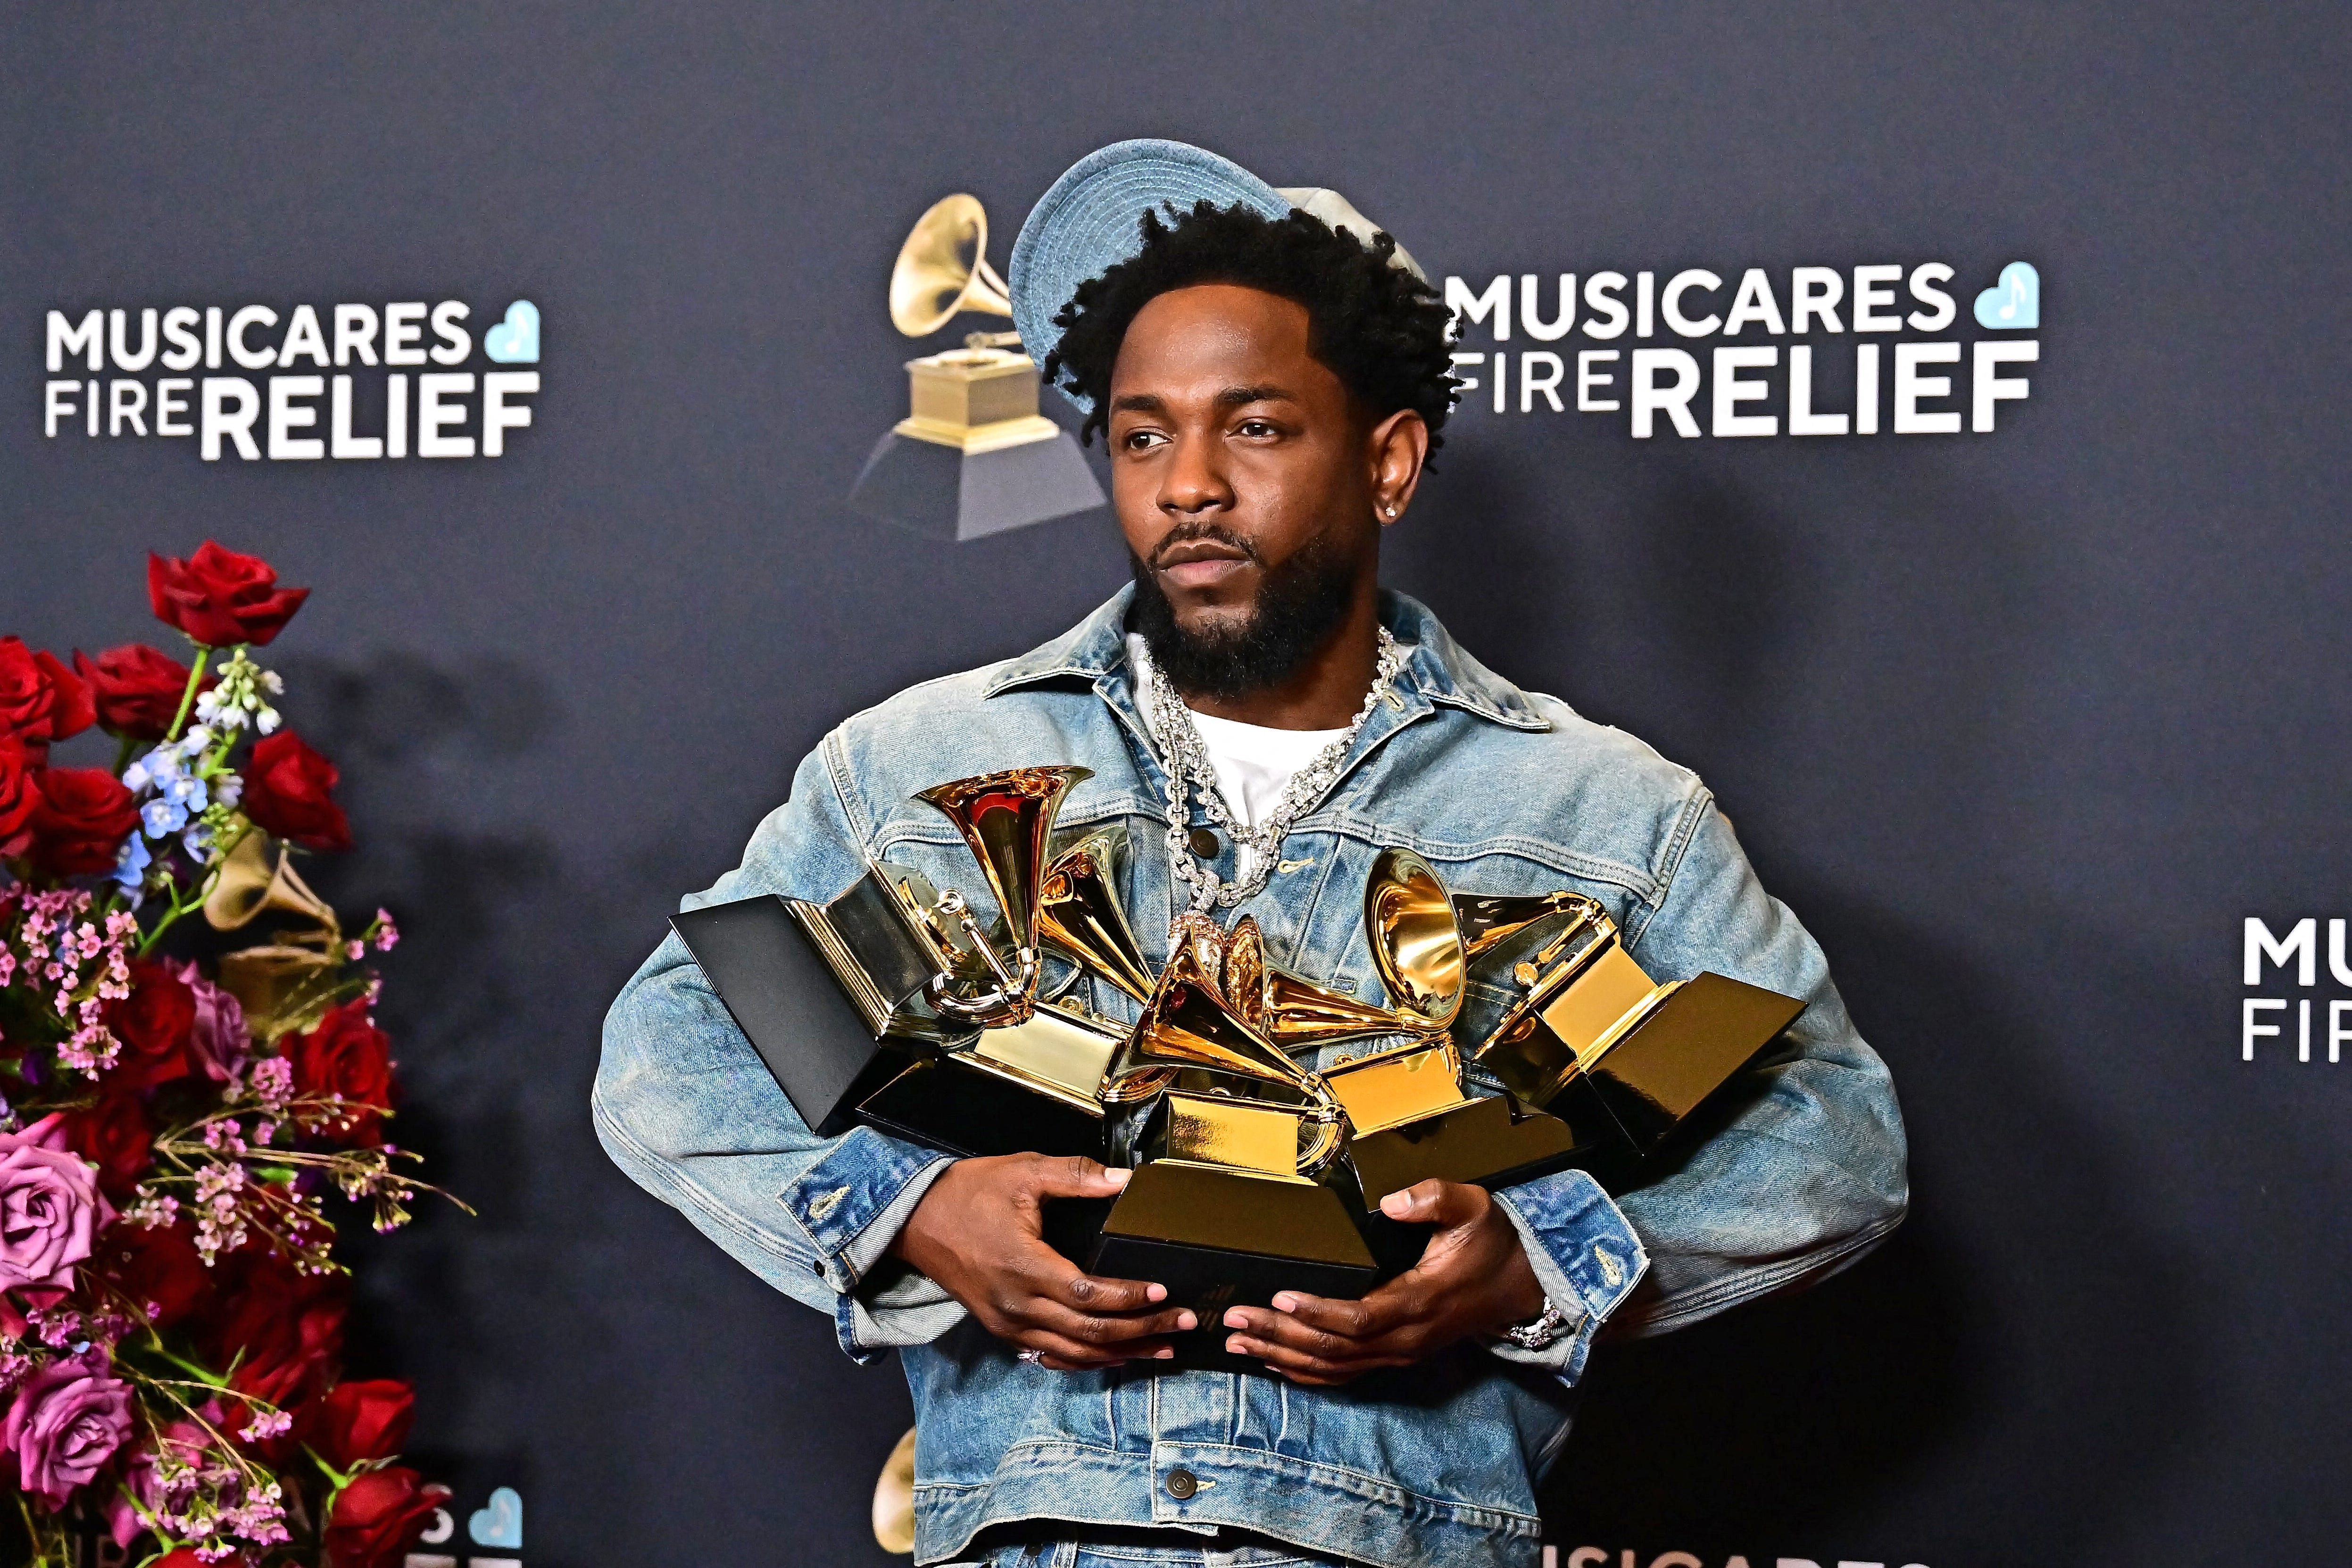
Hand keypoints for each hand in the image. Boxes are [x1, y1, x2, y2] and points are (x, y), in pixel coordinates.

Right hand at [889, 1154, 1194, 1370]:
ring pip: (1075, 1353)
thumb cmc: (969, 1193)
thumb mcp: (1022, 1171)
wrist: (916, 1222)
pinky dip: (1087, 1361)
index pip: (1090, 1294)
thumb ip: (1076, 1175)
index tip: (1165, 1291)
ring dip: (1123, 1353)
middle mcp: (1018, 1305)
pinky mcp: (1003, 1330)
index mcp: (1025, 1267)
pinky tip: (1116, 1357)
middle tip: (1184, 1323)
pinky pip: (1052, 1356)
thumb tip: (1125, 1179)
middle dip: (1143, 1330)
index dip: (1130, 1297)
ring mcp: (1009, 1324)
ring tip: (1163, 1348)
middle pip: (1091, 1332)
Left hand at [1220, 1178, 1546, 1384]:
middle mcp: (1406, 1337)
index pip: (1359, 1317)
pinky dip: (1306, 1371)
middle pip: (1334, 1348)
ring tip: (1238, 1341)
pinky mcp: (1395, 1356)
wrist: (1518, 1288)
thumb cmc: (1491, 1244)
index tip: (1279, 1295)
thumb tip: (1391, 1202)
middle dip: (1281, 1334)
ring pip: (1334, 1367)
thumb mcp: (1475, 1207)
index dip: (1317, 1311)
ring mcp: (1400, 1352)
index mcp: (1419, 1301)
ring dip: (1284, 1356)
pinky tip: (1274, 1362)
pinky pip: (1345, 1374)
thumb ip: (1435, 1198)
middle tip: (1235, 1319)